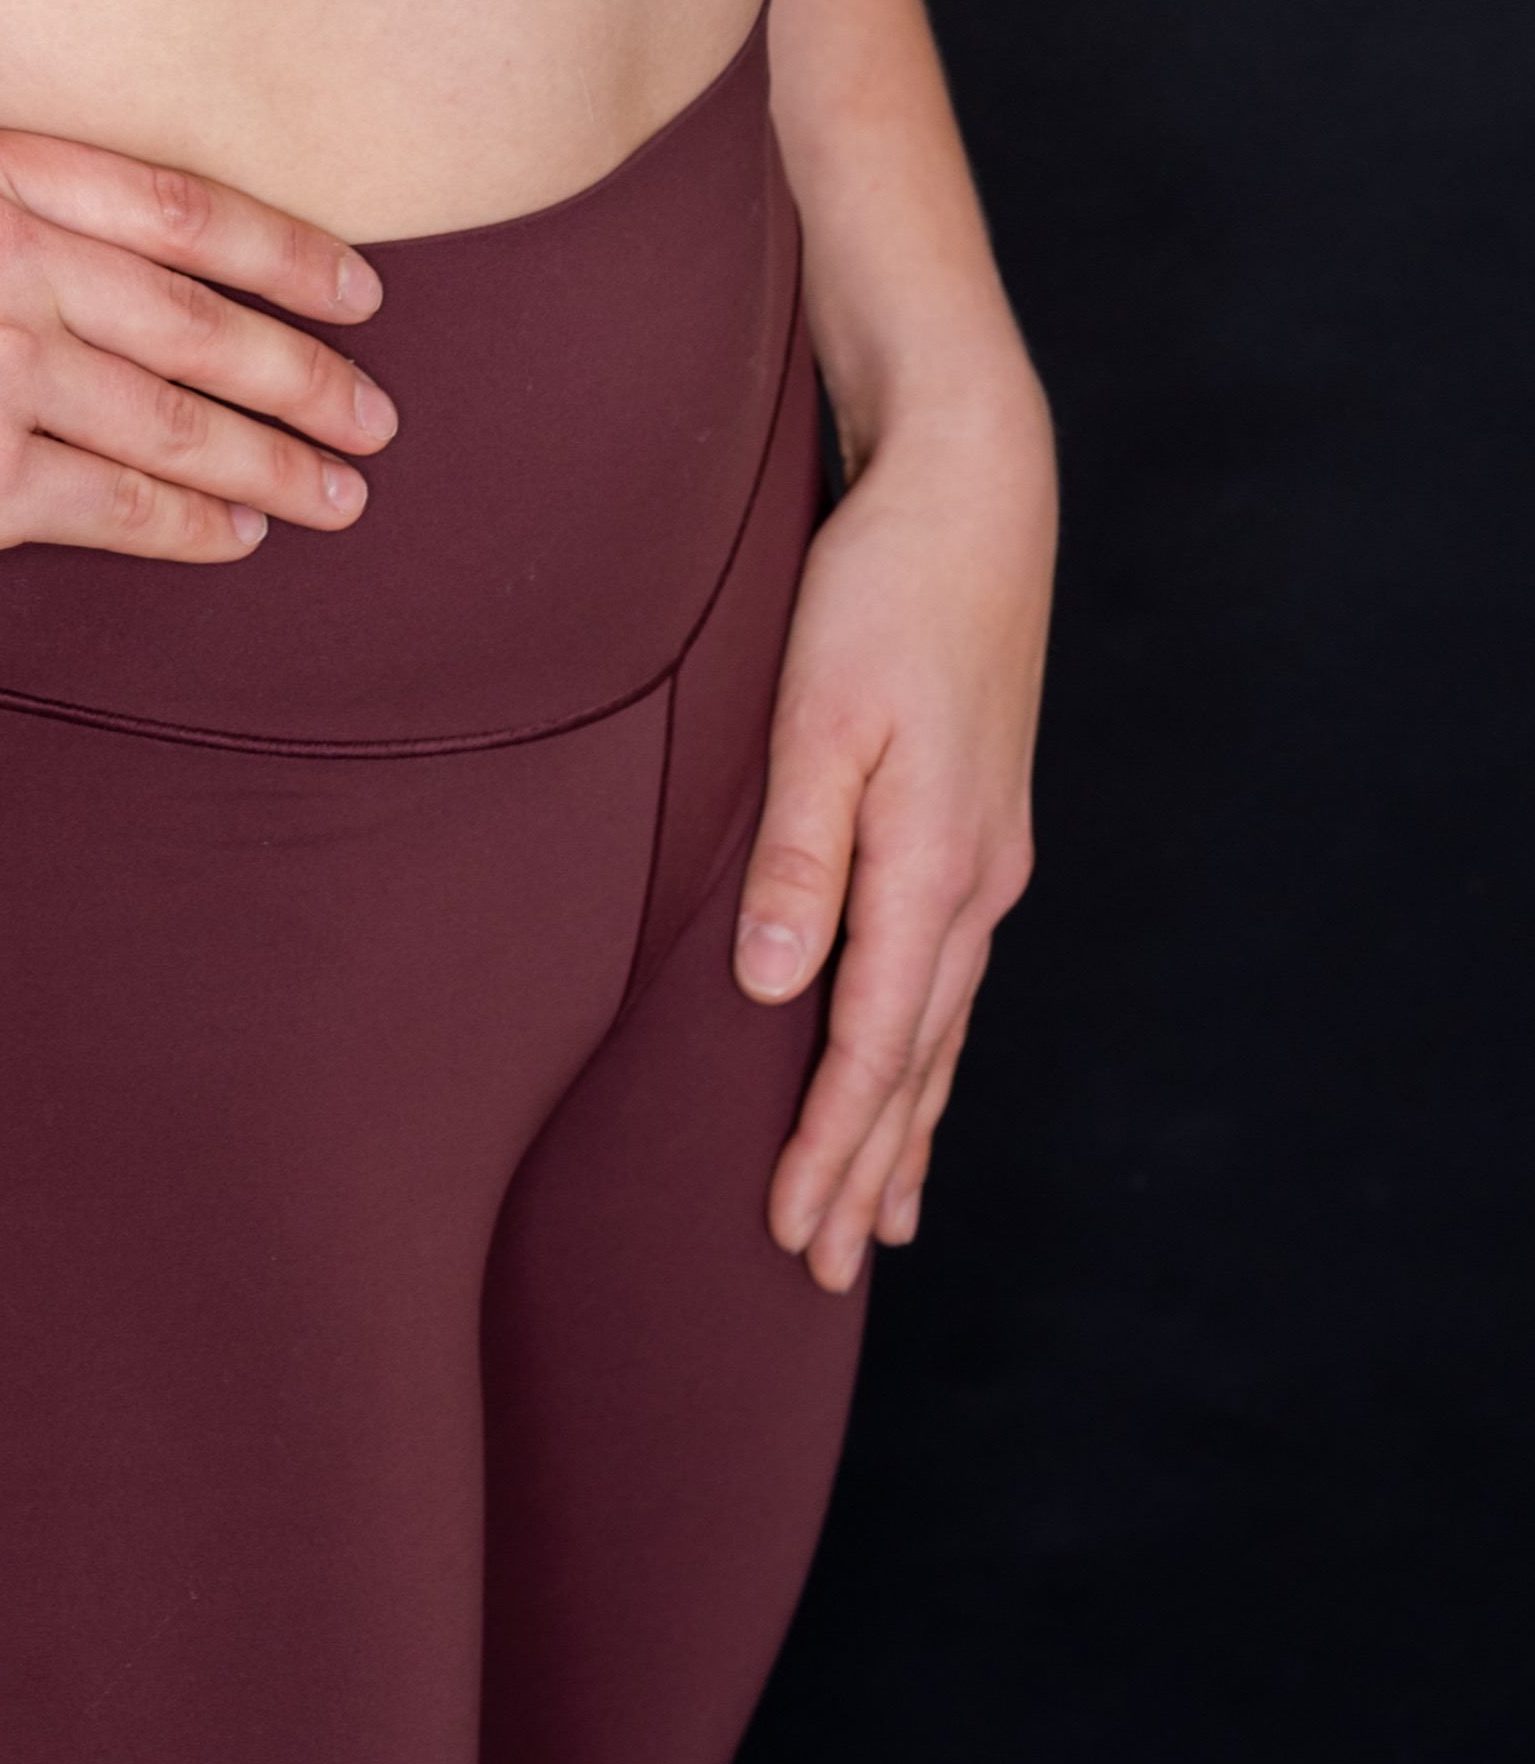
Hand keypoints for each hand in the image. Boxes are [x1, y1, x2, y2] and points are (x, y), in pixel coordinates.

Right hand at [0, 81, 396, 617]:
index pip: (171, 201)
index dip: (281, 249)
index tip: (354, 285)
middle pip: (197, 314)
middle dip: (305, 367)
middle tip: (374, 407)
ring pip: (177, 415)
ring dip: (277, 459)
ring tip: (338, 490)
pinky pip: (121, 500)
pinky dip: (193, 522)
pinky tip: (237, 534)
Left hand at [736, 379, 1055, 1290]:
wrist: (974, 495)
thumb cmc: (879, 590)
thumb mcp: (819, 711)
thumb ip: (798, 852)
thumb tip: (776, 990)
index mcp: (931, 865)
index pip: (872, 1046)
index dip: (830, 1146)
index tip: (792, 1232)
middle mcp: (974, 881)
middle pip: (915, 1060)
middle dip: (868, 1168)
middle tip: (822, 1269)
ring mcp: (987, 856)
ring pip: (941, 1026)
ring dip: (905, 1123)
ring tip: (879, 1216)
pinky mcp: (978, 823)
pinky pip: (950, 974)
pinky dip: (927, 1047)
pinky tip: (915, 1069)